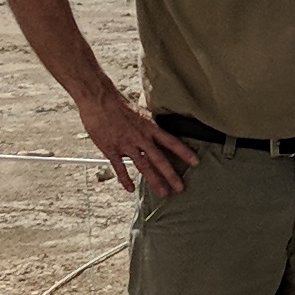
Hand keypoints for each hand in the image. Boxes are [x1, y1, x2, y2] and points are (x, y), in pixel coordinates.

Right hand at [77, 85, 196, 195]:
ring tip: (162, 194)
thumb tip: (155, 132)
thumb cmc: (118, 104)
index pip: (171, 141)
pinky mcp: (111, 150)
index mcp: (149, 127)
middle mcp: (141, 137)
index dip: (184, 152)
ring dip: (154, 181)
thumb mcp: (139, 112)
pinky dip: (125, 180)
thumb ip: (147, 126)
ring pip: (143, 166)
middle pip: (160, 159)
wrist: (99, 100)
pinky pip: (120, 168)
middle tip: (180, 188)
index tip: (196, 162)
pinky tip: (130, 189)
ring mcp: (126, 145)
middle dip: (171, 175)